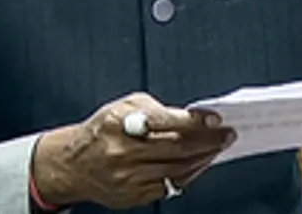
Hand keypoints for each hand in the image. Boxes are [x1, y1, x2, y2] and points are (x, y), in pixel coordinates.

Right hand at [32, 92, 235, 208]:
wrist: (74, 164)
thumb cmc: (103, 129)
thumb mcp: (124, 106)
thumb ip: (156, 110)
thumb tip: (191, 117)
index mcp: (120, 123)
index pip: (168, 122)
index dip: (196, 122)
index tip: (216, 120)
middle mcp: (124, 152)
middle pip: (177, 148)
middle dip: (208, 141)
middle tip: (227, 135)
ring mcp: (128, 177)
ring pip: (177, 169)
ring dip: (203, 158)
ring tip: (217, 148)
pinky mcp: (133, 196)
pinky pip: (169, 186)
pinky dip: (188, 174)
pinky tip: (198, 163)